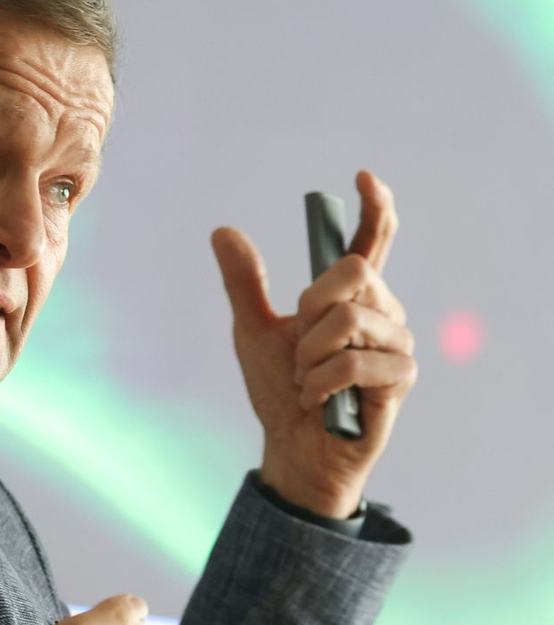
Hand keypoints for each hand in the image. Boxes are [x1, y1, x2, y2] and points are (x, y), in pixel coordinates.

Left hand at [210, 169, 417, 517]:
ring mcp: (395, 343)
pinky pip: (352, 361)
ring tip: (308, 380)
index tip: (362, 177)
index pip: (370, 242)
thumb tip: (223, 230)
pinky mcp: (400, 377)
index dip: (375, 207)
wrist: (291, 447)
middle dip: (309, 307)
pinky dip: (320, 382)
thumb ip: (243, 282)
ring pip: (347, 319)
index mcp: (349, 296)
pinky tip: (319, 400)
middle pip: (352, 272)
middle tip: (299, 346)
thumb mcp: (251, 330)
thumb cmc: (280, 389)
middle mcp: (380, 311)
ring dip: (309, 355)